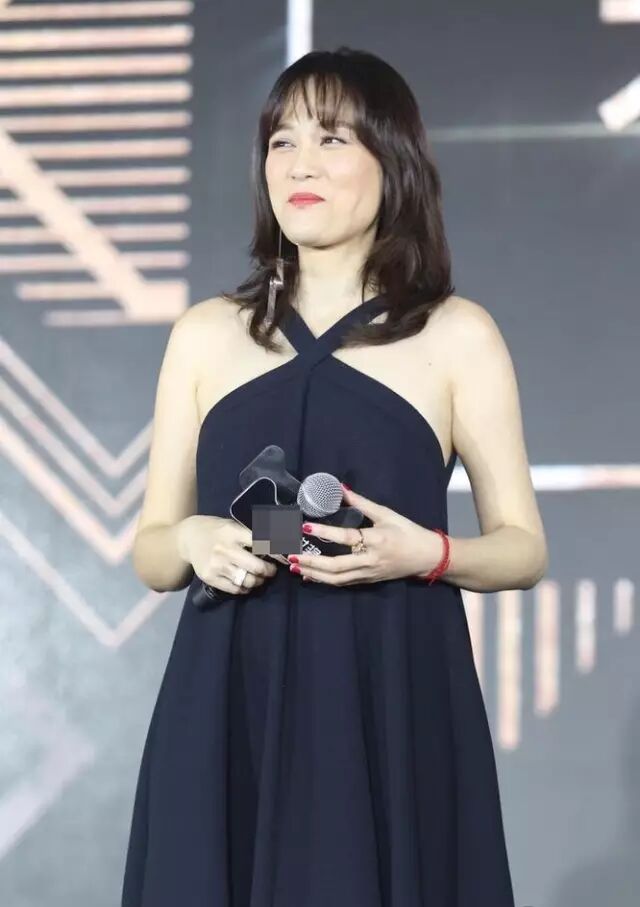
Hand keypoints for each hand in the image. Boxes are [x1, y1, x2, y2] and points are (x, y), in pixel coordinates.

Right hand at [178, 514, 276, 594]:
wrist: (189, 538)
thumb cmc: (217, 530)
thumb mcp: (234, 526)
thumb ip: (252, 536)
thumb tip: (278, 547)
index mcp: (233, 532)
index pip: (261, 544)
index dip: (276, 553)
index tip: (283, 557)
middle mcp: (225, 549)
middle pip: (256, 567)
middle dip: (269, 571)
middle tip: (272, 570)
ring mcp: (217, 565)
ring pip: (248, 581)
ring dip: (259, 581)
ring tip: (260, 578)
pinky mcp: (210, 578)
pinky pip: (235, 589)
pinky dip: (245, 588)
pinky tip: (247, 583)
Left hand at [287, 486, 443, 585]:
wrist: (427, 557)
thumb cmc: (408, 532)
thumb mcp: (387, 514)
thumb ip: (362, 503)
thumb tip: (340, 487)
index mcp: (376, 540)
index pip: (347, 538)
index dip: (325, 533)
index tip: (305, 526)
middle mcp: (370, 560)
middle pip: (337, 566)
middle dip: (311, 562)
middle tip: (291, 554)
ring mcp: (368, 574)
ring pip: (337, 579)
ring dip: (313, 574)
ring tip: (294, 566)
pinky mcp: (367, 581)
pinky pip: (342, 583)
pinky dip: (323, 580)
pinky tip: (308, 575)